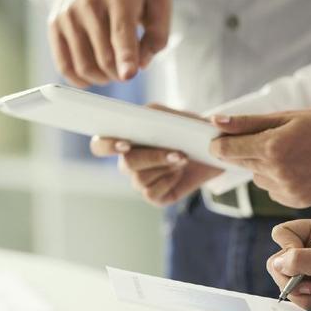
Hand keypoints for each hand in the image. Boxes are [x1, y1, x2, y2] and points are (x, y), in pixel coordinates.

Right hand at [49, 0, 170, 85]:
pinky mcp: (55, 25)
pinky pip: (64, 66)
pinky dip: (80, 80)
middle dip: (120, 74)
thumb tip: (142, 64)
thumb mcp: (156, 2)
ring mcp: (69, 15)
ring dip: (102, 79)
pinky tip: (92, 76)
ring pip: (84, 66)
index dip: (126, 58)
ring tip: (111, 71)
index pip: (121, 33)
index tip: (128, 74)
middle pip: (105, 58)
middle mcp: (89, 4)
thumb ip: (157, 34)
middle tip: (125, 70)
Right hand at [90, 105, 222, 205]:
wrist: (211, 149)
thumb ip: (153, 114)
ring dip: (165, 168)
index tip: (125, 144)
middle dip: (153, 158)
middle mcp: (128, 163)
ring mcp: (140, 181)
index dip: (106, 146)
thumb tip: (141, 118)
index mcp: (125, 140)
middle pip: (126, 165)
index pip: (100, 146)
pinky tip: (180, 173)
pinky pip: (152, 193)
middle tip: (177, 152)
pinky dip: (168, 181)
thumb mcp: (171, 116)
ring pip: (140, 179)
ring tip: (183, 158)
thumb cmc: (186, 129)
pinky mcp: (155, 196)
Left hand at [209, 109, 310, 207]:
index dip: (219, 145)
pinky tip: (295, 169)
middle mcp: (277, 171)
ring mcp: (287, 189)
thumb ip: (246, 122)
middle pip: (240, 164)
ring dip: (262, 167)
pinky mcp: (295, 201)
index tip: (218, 140)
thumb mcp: (284, 116)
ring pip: (256, 178)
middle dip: (244, 152)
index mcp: (272, 146)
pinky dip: (276, 180)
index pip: (227, 151)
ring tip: (288, 154)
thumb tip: (214, 121)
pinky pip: (272, 191)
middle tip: (267, 141)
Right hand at [267, 218, 310, 310]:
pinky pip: (296, 297)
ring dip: (303, 296)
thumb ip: (304, 261)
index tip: (299, 265)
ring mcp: (310, 270)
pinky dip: (309, 304)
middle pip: (278, 262)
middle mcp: (310, 248)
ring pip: (285, 282)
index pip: (283, 234)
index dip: (286, 250)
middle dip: (292, 280)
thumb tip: (277, 262)